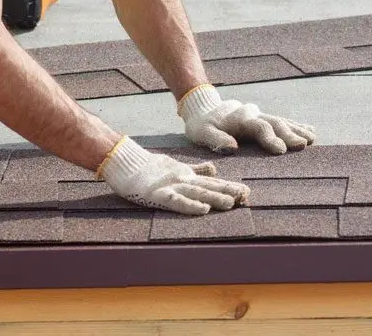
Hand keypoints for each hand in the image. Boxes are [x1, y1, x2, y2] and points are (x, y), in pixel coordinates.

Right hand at [99, 136, 249, 214]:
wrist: (125, 163)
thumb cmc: (149, 167)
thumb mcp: (177, 167)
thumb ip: (196, 169)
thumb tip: (214, 169)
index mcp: (188, 175)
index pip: (212, 182)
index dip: (229, 187)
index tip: (247, 192)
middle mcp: (183, 179)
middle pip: (209, 186)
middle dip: (228, 192)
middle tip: (246, 197)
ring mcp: (171, 186)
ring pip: (197, 192)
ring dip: (215, 197)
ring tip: (231, 203)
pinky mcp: (158, 194)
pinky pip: (177, 201)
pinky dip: (190, 205)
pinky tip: (203, 209)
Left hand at [178, 84, 315, 154]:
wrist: (204, 107)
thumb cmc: (202, 125)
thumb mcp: (201, 132)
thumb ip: (215, 139)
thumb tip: (232, 148)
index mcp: (240, 119)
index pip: (259, 127)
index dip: (270, 138)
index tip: (281, 150)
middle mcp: (254, 114)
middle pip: (275, 123)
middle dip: (290, 134)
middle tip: (303, 145)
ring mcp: (261, 115)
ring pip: (282, 121)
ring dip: (297, 130)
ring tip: (312, 139)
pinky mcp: (264, 118)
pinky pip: (283, 121)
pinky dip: (297, 125)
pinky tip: (310, 130)